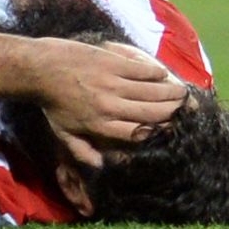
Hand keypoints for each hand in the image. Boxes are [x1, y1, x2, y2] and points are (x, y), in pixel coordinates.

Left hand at [32, 38, 186, 167]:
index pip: (137, 133)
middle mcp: (110, 106)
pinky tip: (164, 75)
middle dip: (172, 112)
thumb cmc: (52, 104)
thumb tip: (103, 166)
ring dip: (169, 92)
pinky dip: (154, 73)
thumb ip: (84, 152)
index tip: (172, 130)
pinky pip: (139, 69)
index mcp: (101, 125)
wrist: (41, 69)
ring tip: (183, 93)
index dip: (158, 132)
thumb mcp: (64, 135)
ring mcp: (111, 83)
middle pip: (150, 112)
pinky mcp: (111, 62)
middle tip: (188, 110)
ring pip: (149, 91)